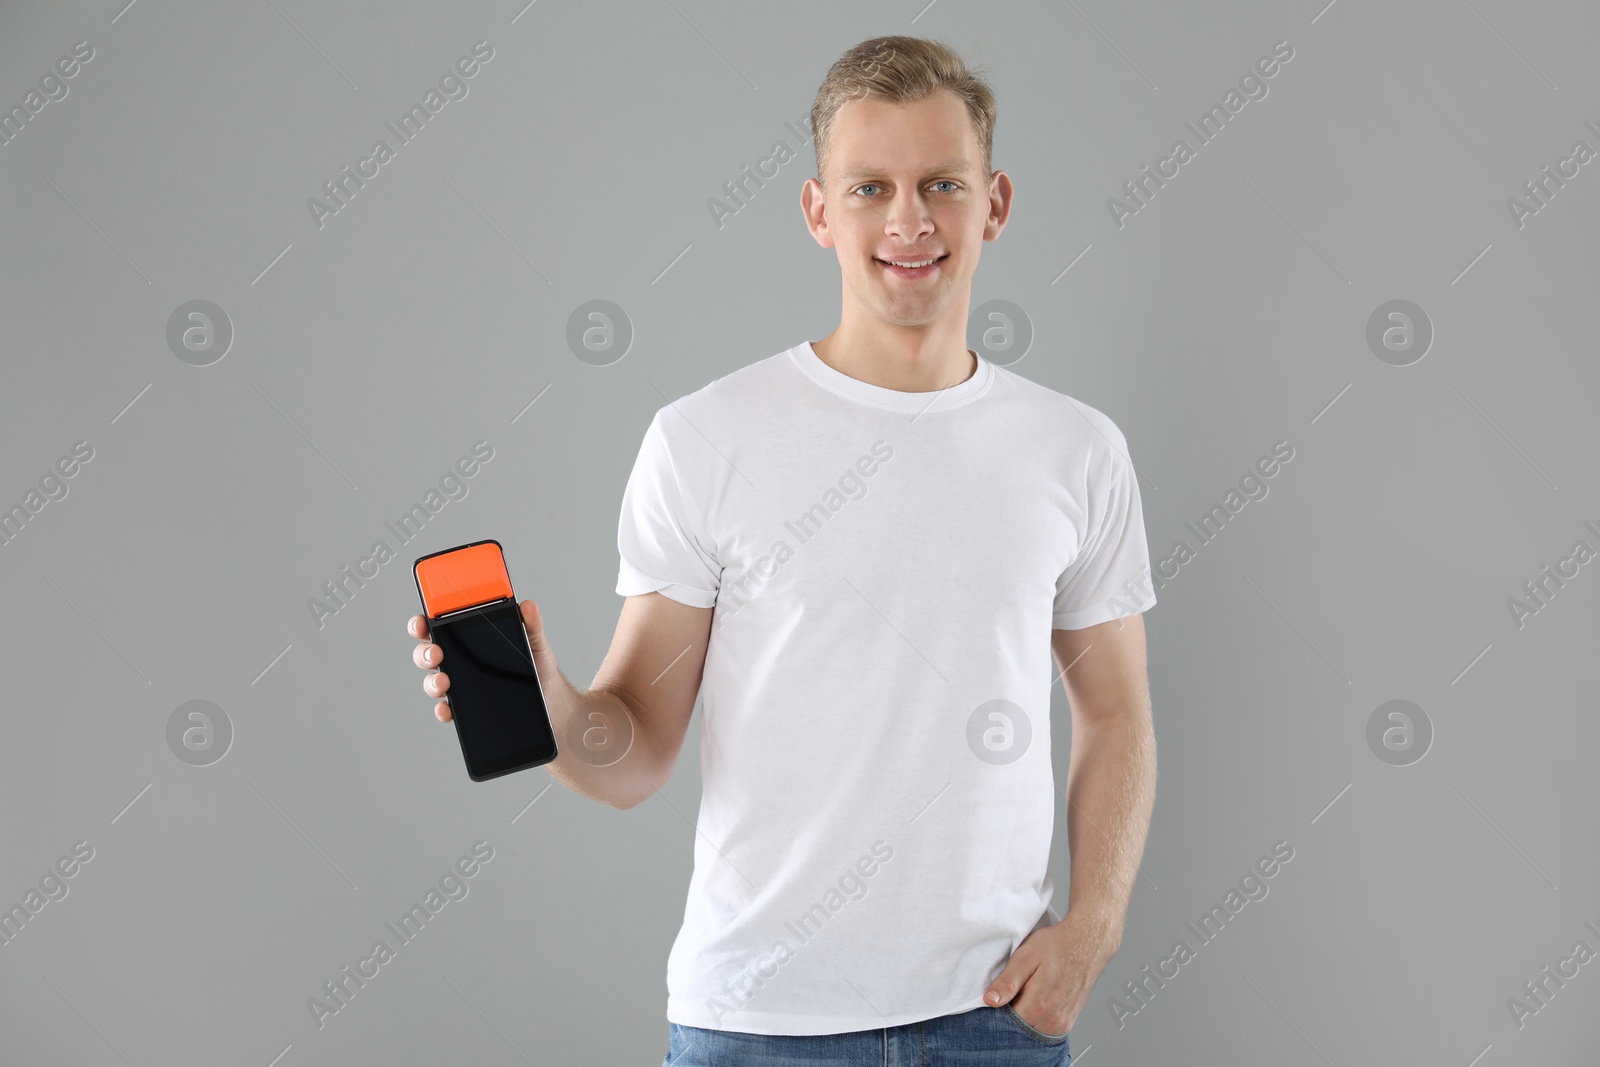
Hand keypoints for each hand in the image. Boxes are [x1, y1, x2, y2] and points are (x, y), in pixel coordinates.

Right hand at [408, 600, 548, 722]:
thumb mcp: (535, 642)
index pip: (440, 626)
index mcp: (471, 638)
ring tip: (444, 681)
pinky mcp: (467, 709)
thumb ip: (531, 624)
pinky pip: (448, 709)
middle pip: (429, 654)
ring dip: (432, 682)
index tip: (422, 620)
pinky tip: (449, 708)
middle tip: (436, 653)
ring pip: (433, 682)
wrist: (550, 700)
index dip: (425, 621)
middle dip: (425, 652)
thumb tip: (528, 606)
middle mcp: (460, 661)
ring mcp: (461, 685)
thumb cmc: (537, 667)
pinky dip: (444, 710)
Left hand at [983, 908, 1121, 1036]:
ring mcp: (1062, 1023)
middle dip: (1009, 1015)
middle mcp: (1052, 1020)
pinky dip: (1035, 1019)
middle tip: (1011, 992)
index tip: (996, 997)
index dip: (997, 1010)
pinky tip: (1036, 1000)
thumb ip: (1008, 982)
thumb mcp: (1025, 957)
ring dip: (1024, 1017)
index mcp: (1038, 1005)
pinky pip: (1044, 1029)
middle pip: (1019, 1029)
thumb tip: (990, 1000)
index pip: (1005, 1023)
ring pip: (1031, 1031)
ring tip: (1026, 994)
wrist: (1087, 942)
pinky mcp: (1068, 1022)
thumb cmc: (1056, 946)